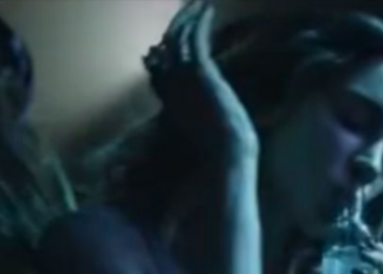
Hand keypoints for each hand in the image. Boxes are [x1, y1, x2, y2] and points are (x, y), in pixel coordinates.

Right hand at [143, 0, 258, 156]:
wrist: (224, 151)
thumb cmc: (222, 151)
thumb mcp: (210, 135)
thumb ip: (203, 121)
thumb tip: (212, 117)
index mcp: (171, 103)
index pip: (157, 71)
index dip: (159, 55)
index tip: (160, 45)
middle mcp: (171, 86)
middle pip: (166, 48)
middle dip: (175, 27)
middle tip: (185, 9)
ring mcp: (182, 76)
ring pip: (178, 36)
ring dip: (187, 16)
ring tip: (198, 2)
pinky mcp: (199, 70)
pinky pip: (194, 37)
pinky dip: (199, 19)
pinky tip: (207, 7)